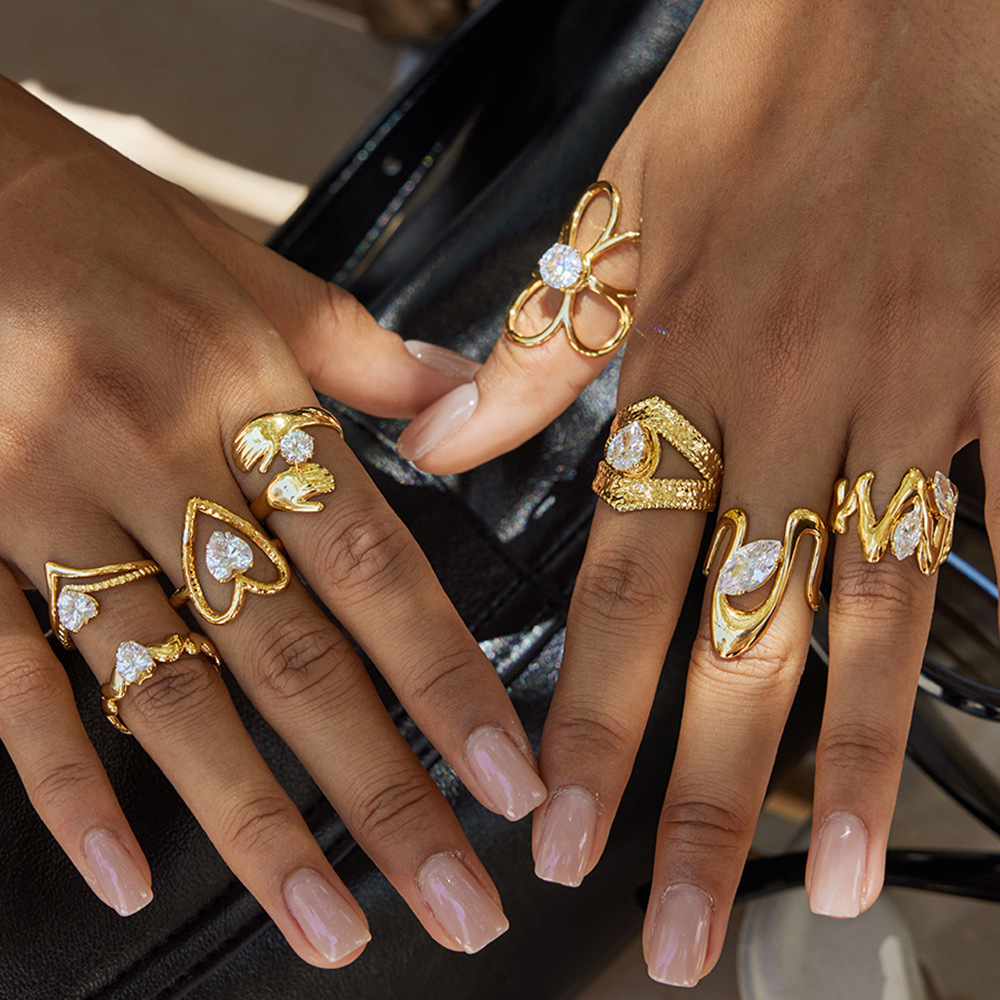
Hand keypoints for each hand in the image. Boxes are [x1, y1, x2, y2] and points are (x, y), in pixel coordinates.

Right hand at [0, 77, 544, 963]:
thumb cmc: (97, 221)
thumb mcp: (243, 264)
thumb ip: (356, 350)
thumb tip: (458, 397)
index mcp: (248, 393)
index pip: (375, 565)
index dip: (448, 679)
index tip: (508, 779)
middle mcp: (163, 464)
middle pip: (295, 658)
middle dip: (384, 792)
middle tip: (457, 904)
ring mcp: (54, 512)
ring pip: (172, 694)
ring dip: (256, 823)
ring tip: (328, 926)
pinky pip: (12, 677)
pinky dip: (63, 780)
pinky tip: (127, 871)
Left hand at [398, 0, 999, 983]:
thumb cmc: (760, 88)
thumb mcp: (619, 209)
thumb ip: (537, 347)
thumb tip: (440, 439)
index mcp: (689, 369)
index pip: (614, 586)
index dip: (583, 716)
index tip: (557, 824)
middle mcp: (797, 404)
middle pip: (739, 637)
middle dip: (707, 792)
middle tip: (687, 922)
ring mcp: (914, 395)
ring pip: (875, 610)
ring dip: (849, 753)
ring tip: (829, 874)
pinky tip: (985, 705)